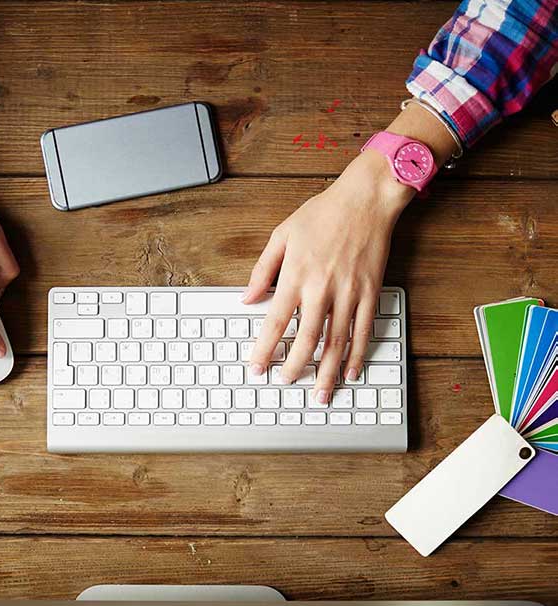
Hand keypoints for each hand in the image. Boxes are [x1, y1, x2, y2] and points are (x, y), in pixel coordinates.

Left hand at [243, 151, 412, 404]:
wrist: (366, 198)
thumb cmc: (323, 213)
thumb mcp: (281, 235)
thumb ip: (262, 270)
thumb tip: (247, 298)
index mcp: (297, 275)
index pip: (276, 321)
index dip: (265, 349)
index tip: (257, 368)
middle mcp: (323, 288)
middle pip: (307, 339)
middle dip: (296, 367)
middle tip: (287, 383)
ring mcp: (349, 292)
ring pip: (337, 341)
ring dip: (328, 371)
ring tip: (321, 393)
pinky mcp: (371, 292)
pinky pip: (364, 330)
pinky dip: (357, 354)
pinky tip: (351, 371)